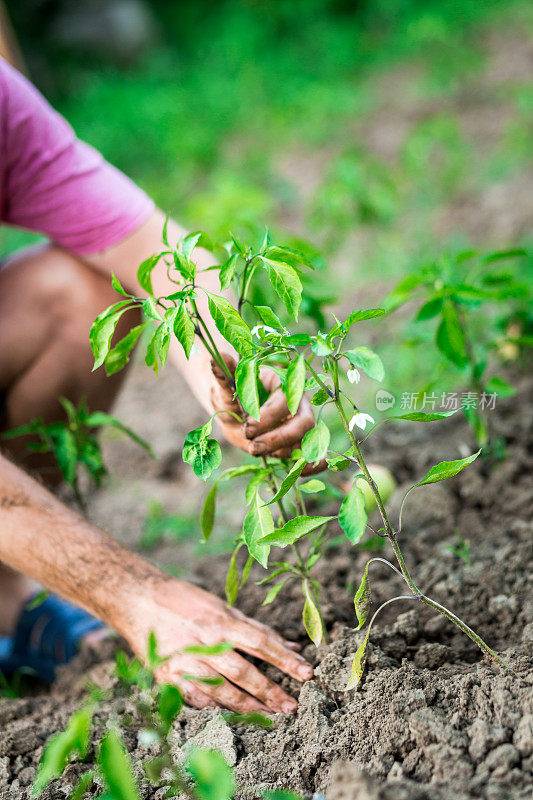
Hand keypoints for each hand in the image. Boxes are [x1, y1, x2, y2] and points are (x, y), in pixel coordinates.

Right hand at [127, 577, 312, 712]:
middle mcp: (206, 642)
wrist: (138, 599)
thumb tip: (288, 643)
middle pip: (245, 672)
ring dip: (248, 705)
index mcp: (222, 622)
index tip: (307, 673)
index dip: (286, 660)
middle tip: (291, 706)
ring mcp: (186, 661)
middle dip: (271, 691)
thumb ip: (253, 627)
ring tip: (269, 715)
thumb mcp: (222, 606)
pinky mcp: (167, 675)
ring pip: (222, 690)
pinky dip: (212, 707)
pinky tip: (228, 714)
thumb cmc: (185, 600)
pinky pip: (194, 697)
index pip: (262, 643)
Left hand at [210, 355, 324, 472]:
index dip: (267, 416)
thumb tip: (217, 357)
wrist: (235, 410)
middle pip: (303, 422)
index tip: (246, 427)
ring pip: (306, 440)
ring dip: (284, 452)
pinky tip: (303, 471)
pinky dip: (310, 465)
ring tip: (258, 454)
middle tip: (253, 447)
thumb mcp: (225, 386)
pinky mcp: (299, 441)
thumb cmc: (232, 394)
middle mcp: (297, 402)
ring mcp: (300, 423)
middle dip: (279, 438)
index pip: (284, 400)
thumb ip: (223, 375)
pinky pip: (311, 454)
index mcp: (282, 383)